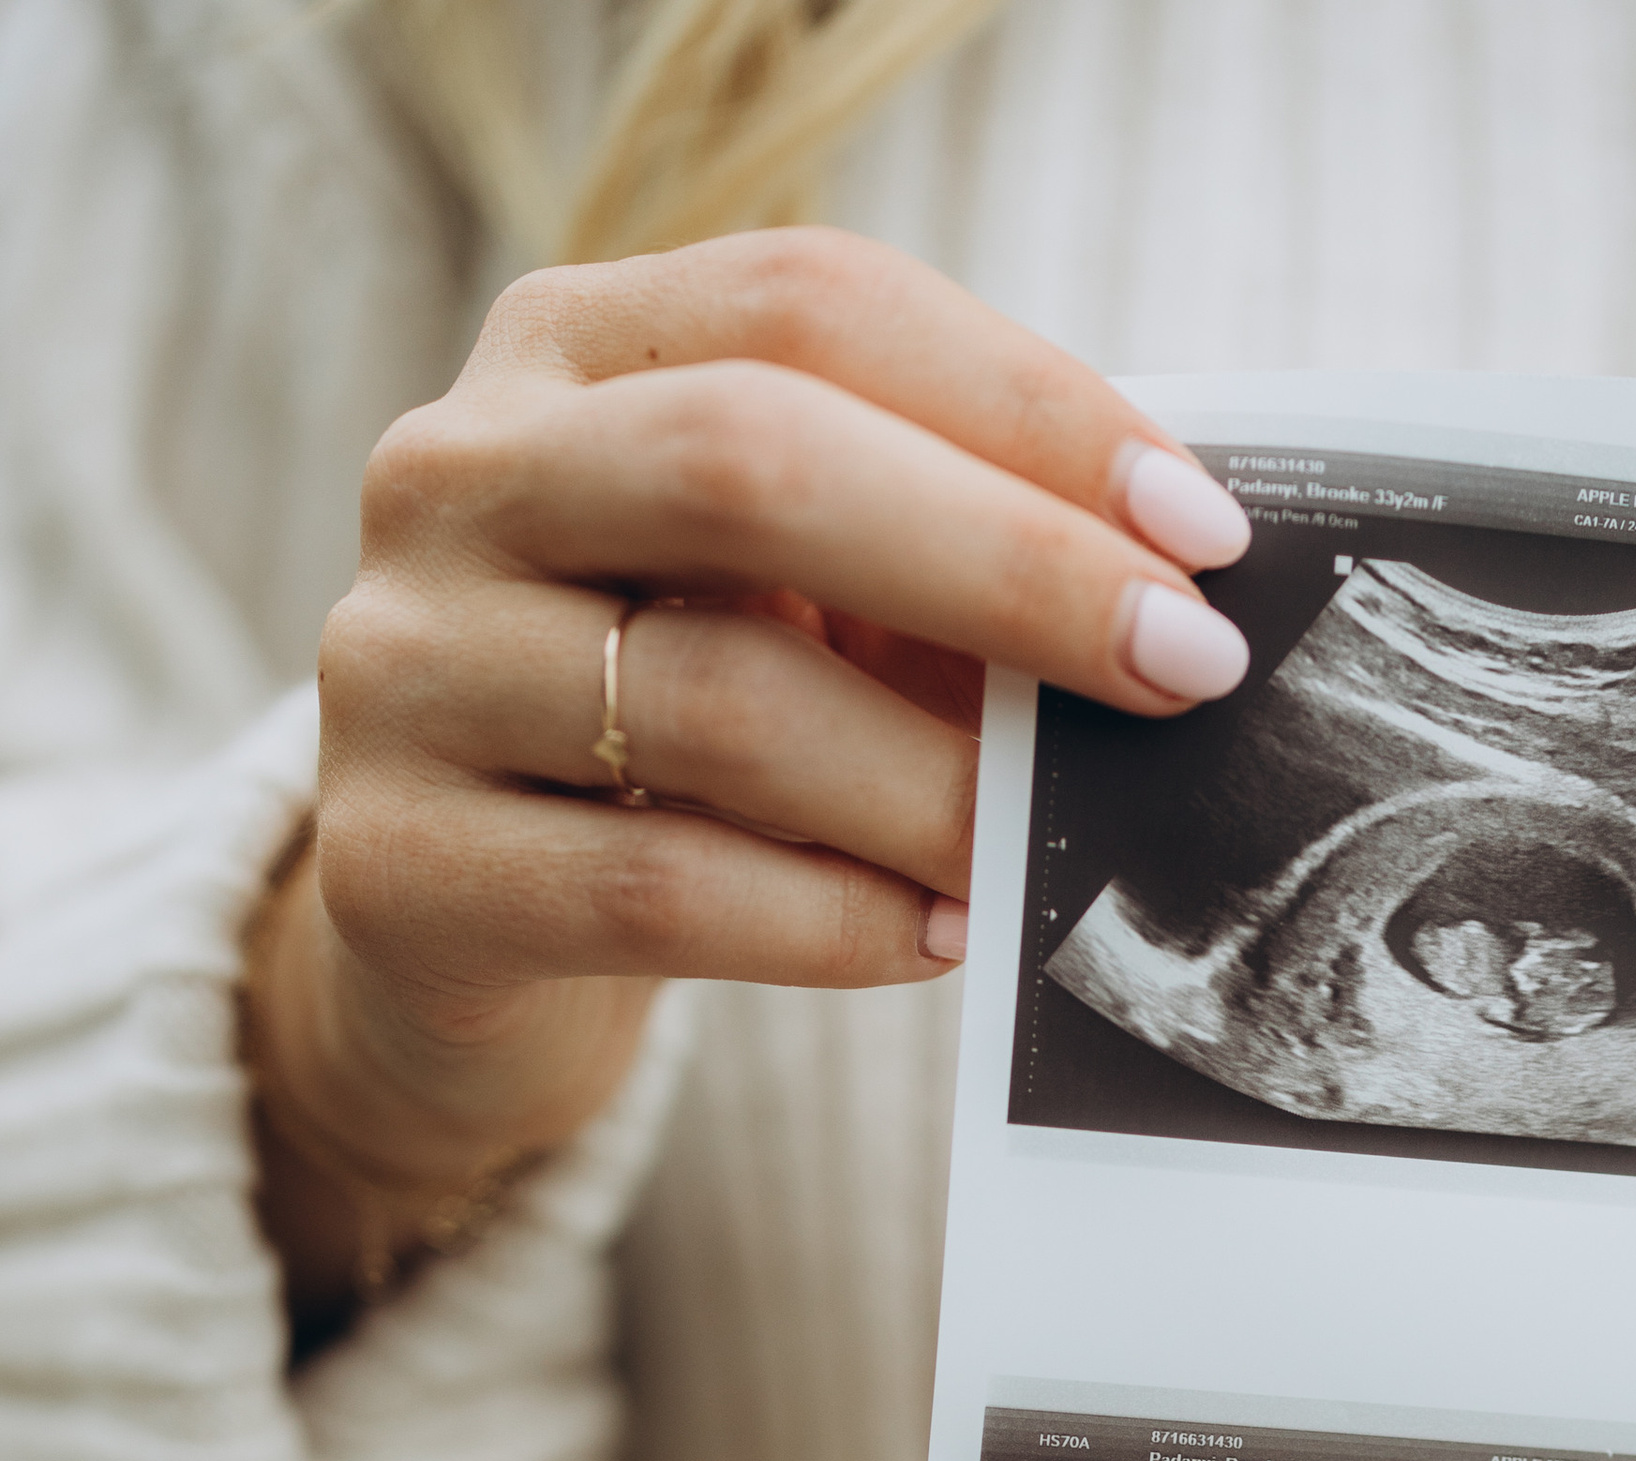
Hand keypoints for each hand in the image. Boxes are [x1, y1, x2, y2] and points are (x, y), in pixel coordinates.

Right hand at [249, 229, 1250, 1297]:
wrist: (453, 943)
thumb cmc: (674, 745)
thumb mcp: (786, 605)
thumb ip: (932, 563)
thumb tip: (1169, 594)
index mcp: (568, 351)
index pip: (811, 307)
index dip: (1024, 406)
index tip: (1200, 533)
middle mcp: (457, 475)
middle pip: (748, 463)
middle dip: (1005, 566)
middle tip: (1177, 670)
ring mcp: (402, 666)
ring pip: (715, 700)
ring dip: (931, 784)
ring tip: (1039, 845)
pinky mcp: (400, 867)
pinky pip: (661, 888)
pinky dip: (834, 919)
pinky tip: (933, 937)